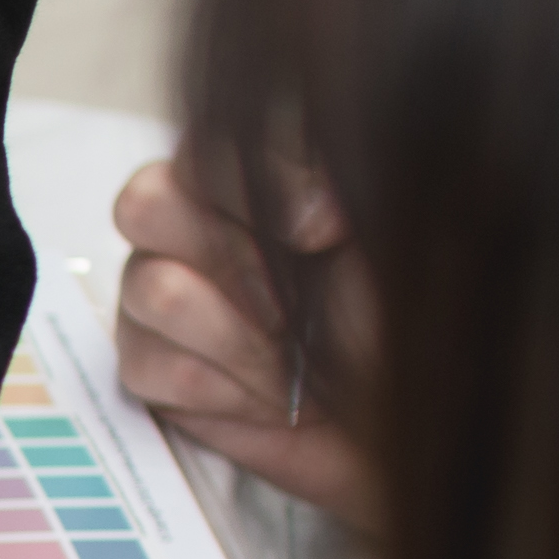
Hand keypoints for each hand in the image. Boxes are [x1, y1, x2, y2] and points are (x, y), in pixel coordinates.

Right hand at [112, 161, 376, 527]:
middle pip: (146, 204)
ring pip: (147, 289)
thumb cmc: (414, 316)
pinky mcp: (149, 365)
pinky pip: (144, 365)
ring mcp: (159, 292)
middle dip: (234, 263)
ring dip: (237, 338)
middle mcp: (194, 222)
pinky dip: (221, 389)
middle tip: (296, 307)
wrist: (411, 414)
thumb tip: (310, 208)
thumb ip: (358, 182)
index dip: (254, 186)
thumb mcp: (408, 225)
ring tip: (296, 363)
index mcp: (255, 171)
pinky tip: (270, 397)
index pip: (205, 144)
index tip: (324, 231)